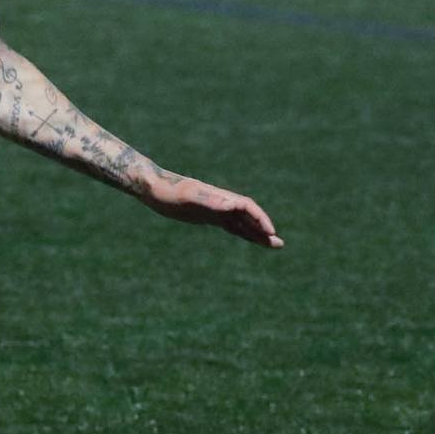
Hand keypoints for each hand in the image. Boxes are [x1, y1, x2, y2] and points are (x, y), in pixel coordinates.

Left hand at [141, 173, 282, 248]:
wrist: (154, 188)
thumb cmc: (168, 192)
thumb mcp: (187, 197)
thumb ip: (209, 200)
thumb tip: (232, 205)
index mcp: (220, 197)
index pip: (247, 207)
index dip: (260, 219)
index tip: (270, 232)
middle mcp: (222, 203)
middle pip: (249, 217)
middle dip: (264, 230)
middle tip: (279, 244)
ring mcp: (217, 210)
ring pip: (243, 223)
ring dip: (257, 234)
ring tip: (272, 245)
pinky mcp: (210, 217)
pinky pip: (232, 226)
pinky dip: (244, 233)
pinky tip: (250, 239)